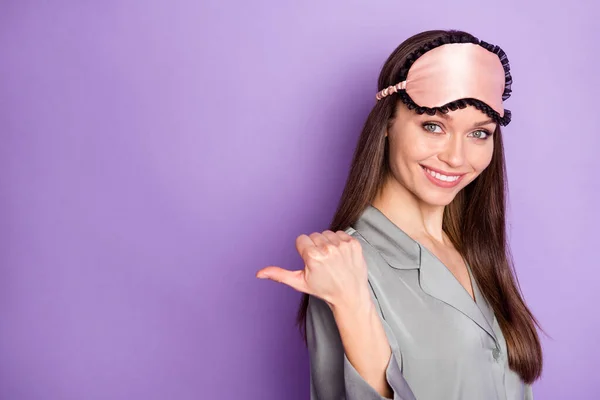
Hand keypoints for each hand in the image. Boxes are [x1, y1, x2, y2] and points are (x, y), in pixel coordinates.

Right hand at [256, 230, 370, 309]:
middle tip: (323, 263)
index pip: (301, 239)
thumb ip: (279, 274)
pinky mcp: (354, 243)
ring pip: (326, 233)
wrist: (350, 295)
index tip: (311, 262)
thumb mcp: (300, 282)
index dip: (304, 251)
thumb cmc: (324, 289)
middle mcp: (328, 249)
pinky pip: (340, 233)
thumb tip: (259, 273)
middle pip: (314, 235)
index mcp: (312, 256)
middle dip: (315, 246)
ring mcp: (342, 245)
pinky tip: (341, 256)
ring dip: (328, 243)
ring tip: (332, 260)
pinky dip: (339, 242)